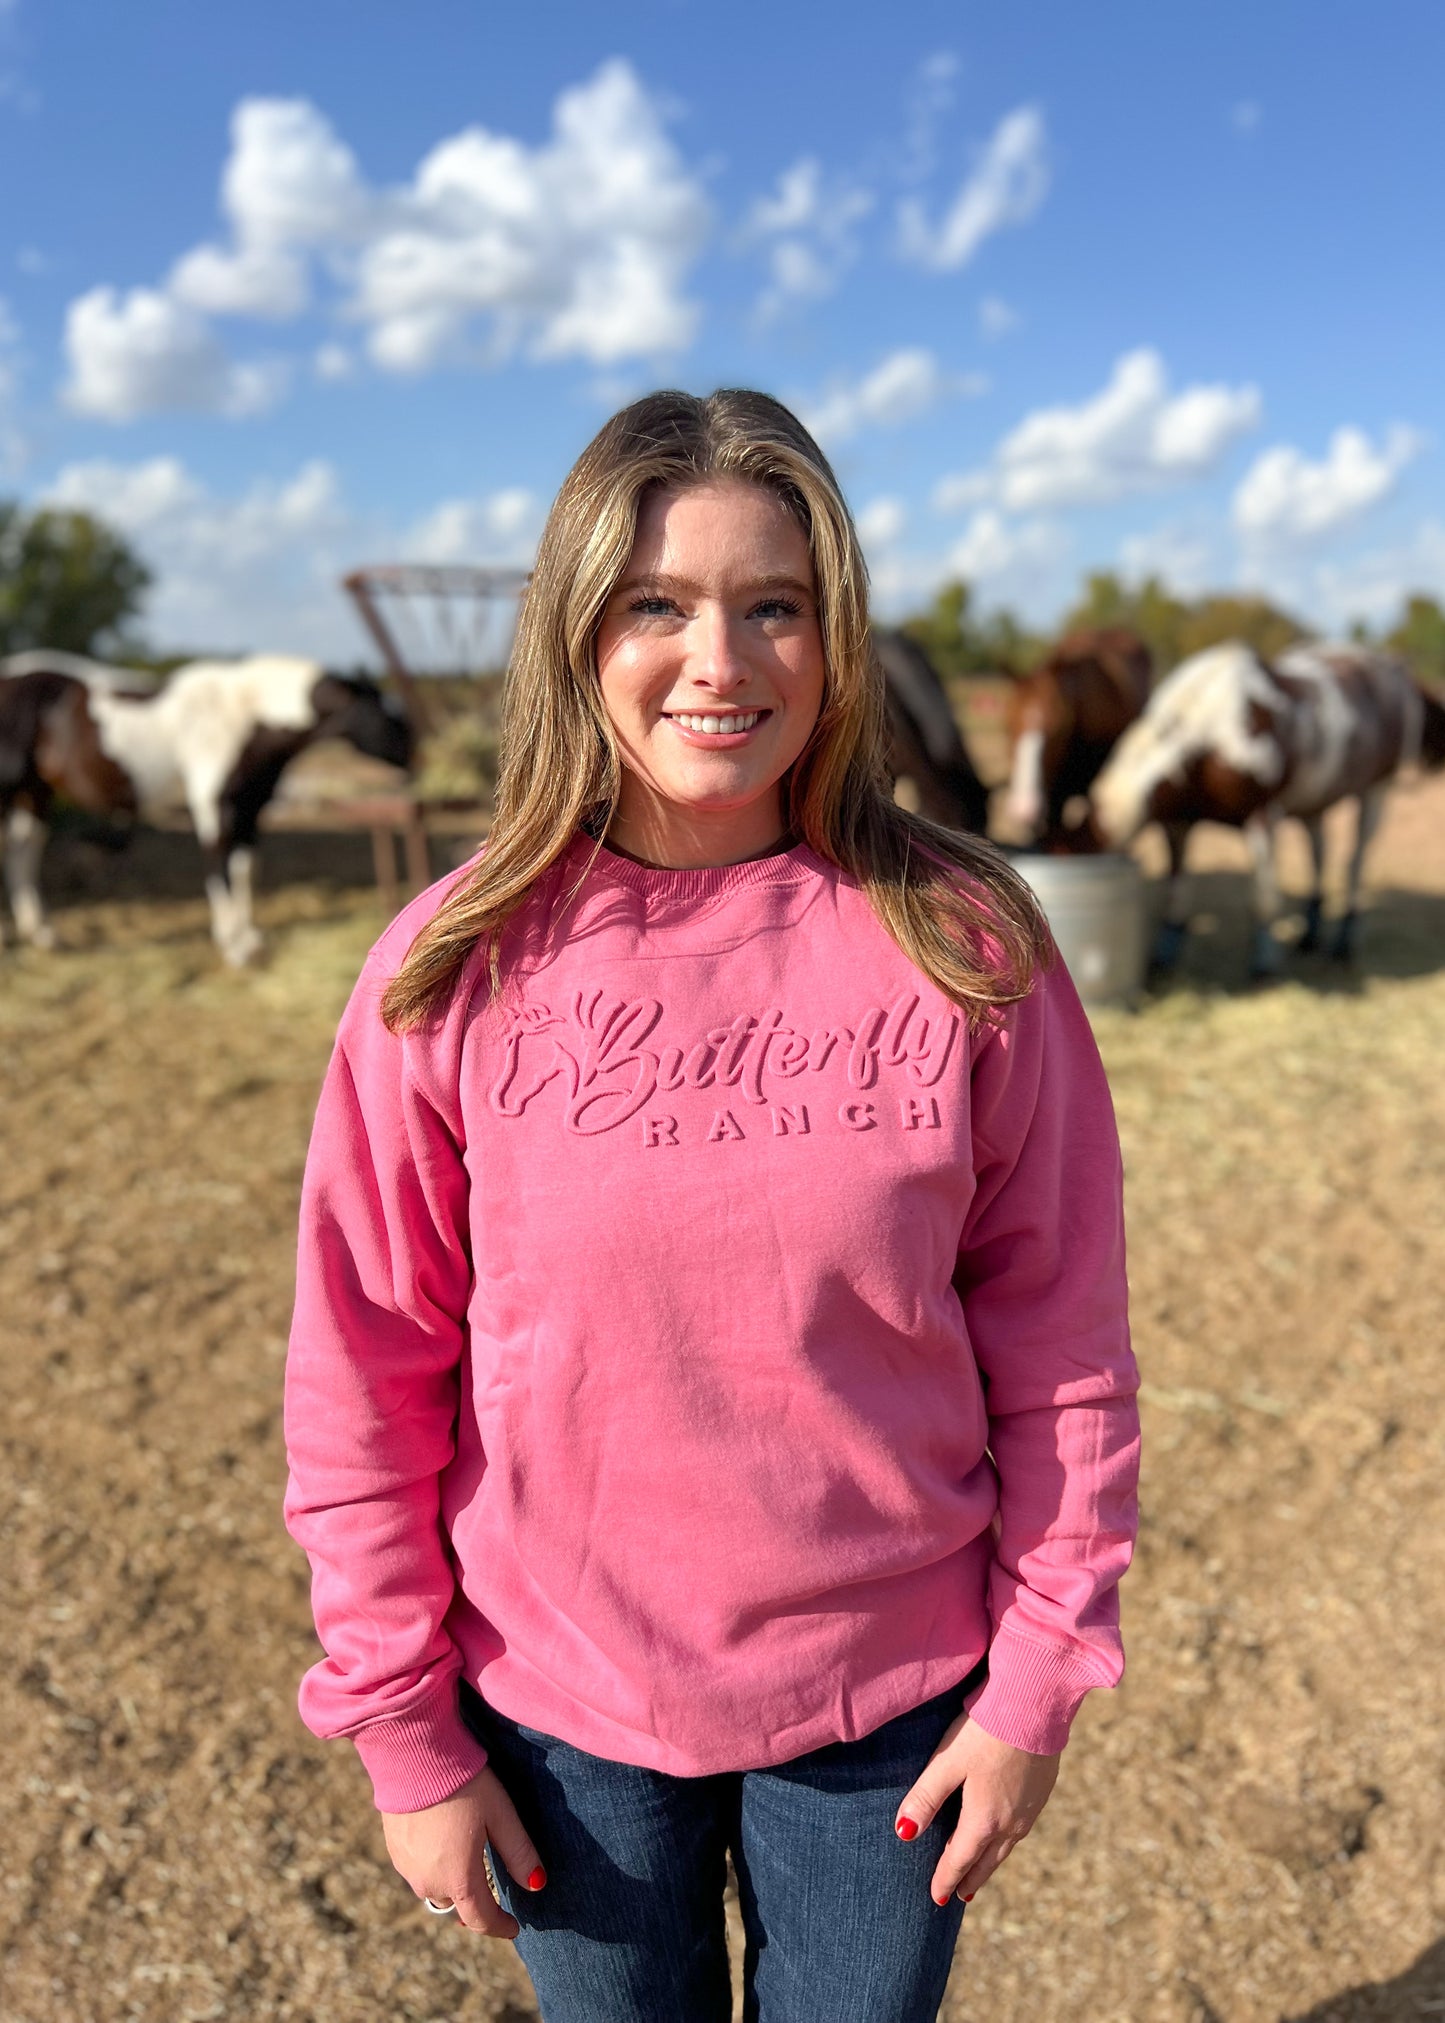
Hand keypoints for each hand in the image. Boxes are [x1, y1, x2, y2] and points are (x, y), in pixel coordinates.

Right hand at [381, 1765, 545, 1938]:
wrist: (412, 1754)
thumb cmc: (463, 1782)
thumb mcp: (500, 1814)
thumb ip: (518, 1852)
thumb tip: (536, 1884)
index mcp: (458, 1877)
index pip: (480, 1918)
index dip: (500, 1927)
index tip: (514, 1927)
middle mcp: (429, 1881)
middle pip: (457, 1902)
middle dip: (475, 1898)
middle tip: (491, 1880)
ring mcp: (407, 1868)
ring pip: (435, 1888)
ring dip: (452, 1880)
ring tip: (466, 1853)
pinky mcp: (394, 1851)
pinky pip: (418, 1871)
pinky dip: (433, 1864)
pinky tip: (442, 1837)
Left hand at [896, 1712, 1059, 1905]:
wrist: (1037, 1704)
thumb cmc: (986, 1730)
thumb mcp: (948, 1761)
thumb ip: (925, 1797)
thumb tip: (904, 1834)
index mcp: (984, 1819)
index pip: (960, 1859)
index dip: (946, 1879)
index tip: (936, 1899)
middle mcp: (1011, 1822)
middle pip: (986, 1860)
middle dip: (970, 1878)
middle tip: (958, 1896)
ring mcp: (1030, 1808)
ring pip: (1006, 1846)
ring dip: (990, 1862)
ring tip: (979, 1871)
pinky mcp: (1042, 1790)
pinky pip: (1021, 1828)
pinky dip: (1007, 1841)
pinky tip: (1005, 1833)